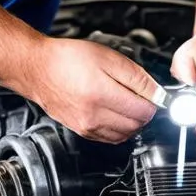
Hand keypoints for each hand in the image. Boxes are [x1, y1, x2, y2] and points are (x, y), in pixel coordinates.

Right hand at [19, 38, 159, 142]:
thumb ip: (136, 76)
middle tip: (140, 95)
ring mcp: (87, 127)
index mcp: (101, 94)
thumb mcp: (106, 56)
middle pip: (137, 125)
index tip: (154, 94)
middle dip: (144, 111)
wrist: (38, 68)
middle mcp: (94, 116)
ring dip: (133, 121)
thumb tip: (158, 93)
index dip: (155, 101)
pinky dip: (120, 129)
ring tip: (126, 102)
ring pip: (126, 135)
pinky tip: (115, 112)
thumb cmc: (66, 58)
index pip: (145, 110)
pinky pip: (111, 138)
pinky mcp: (82, 131)